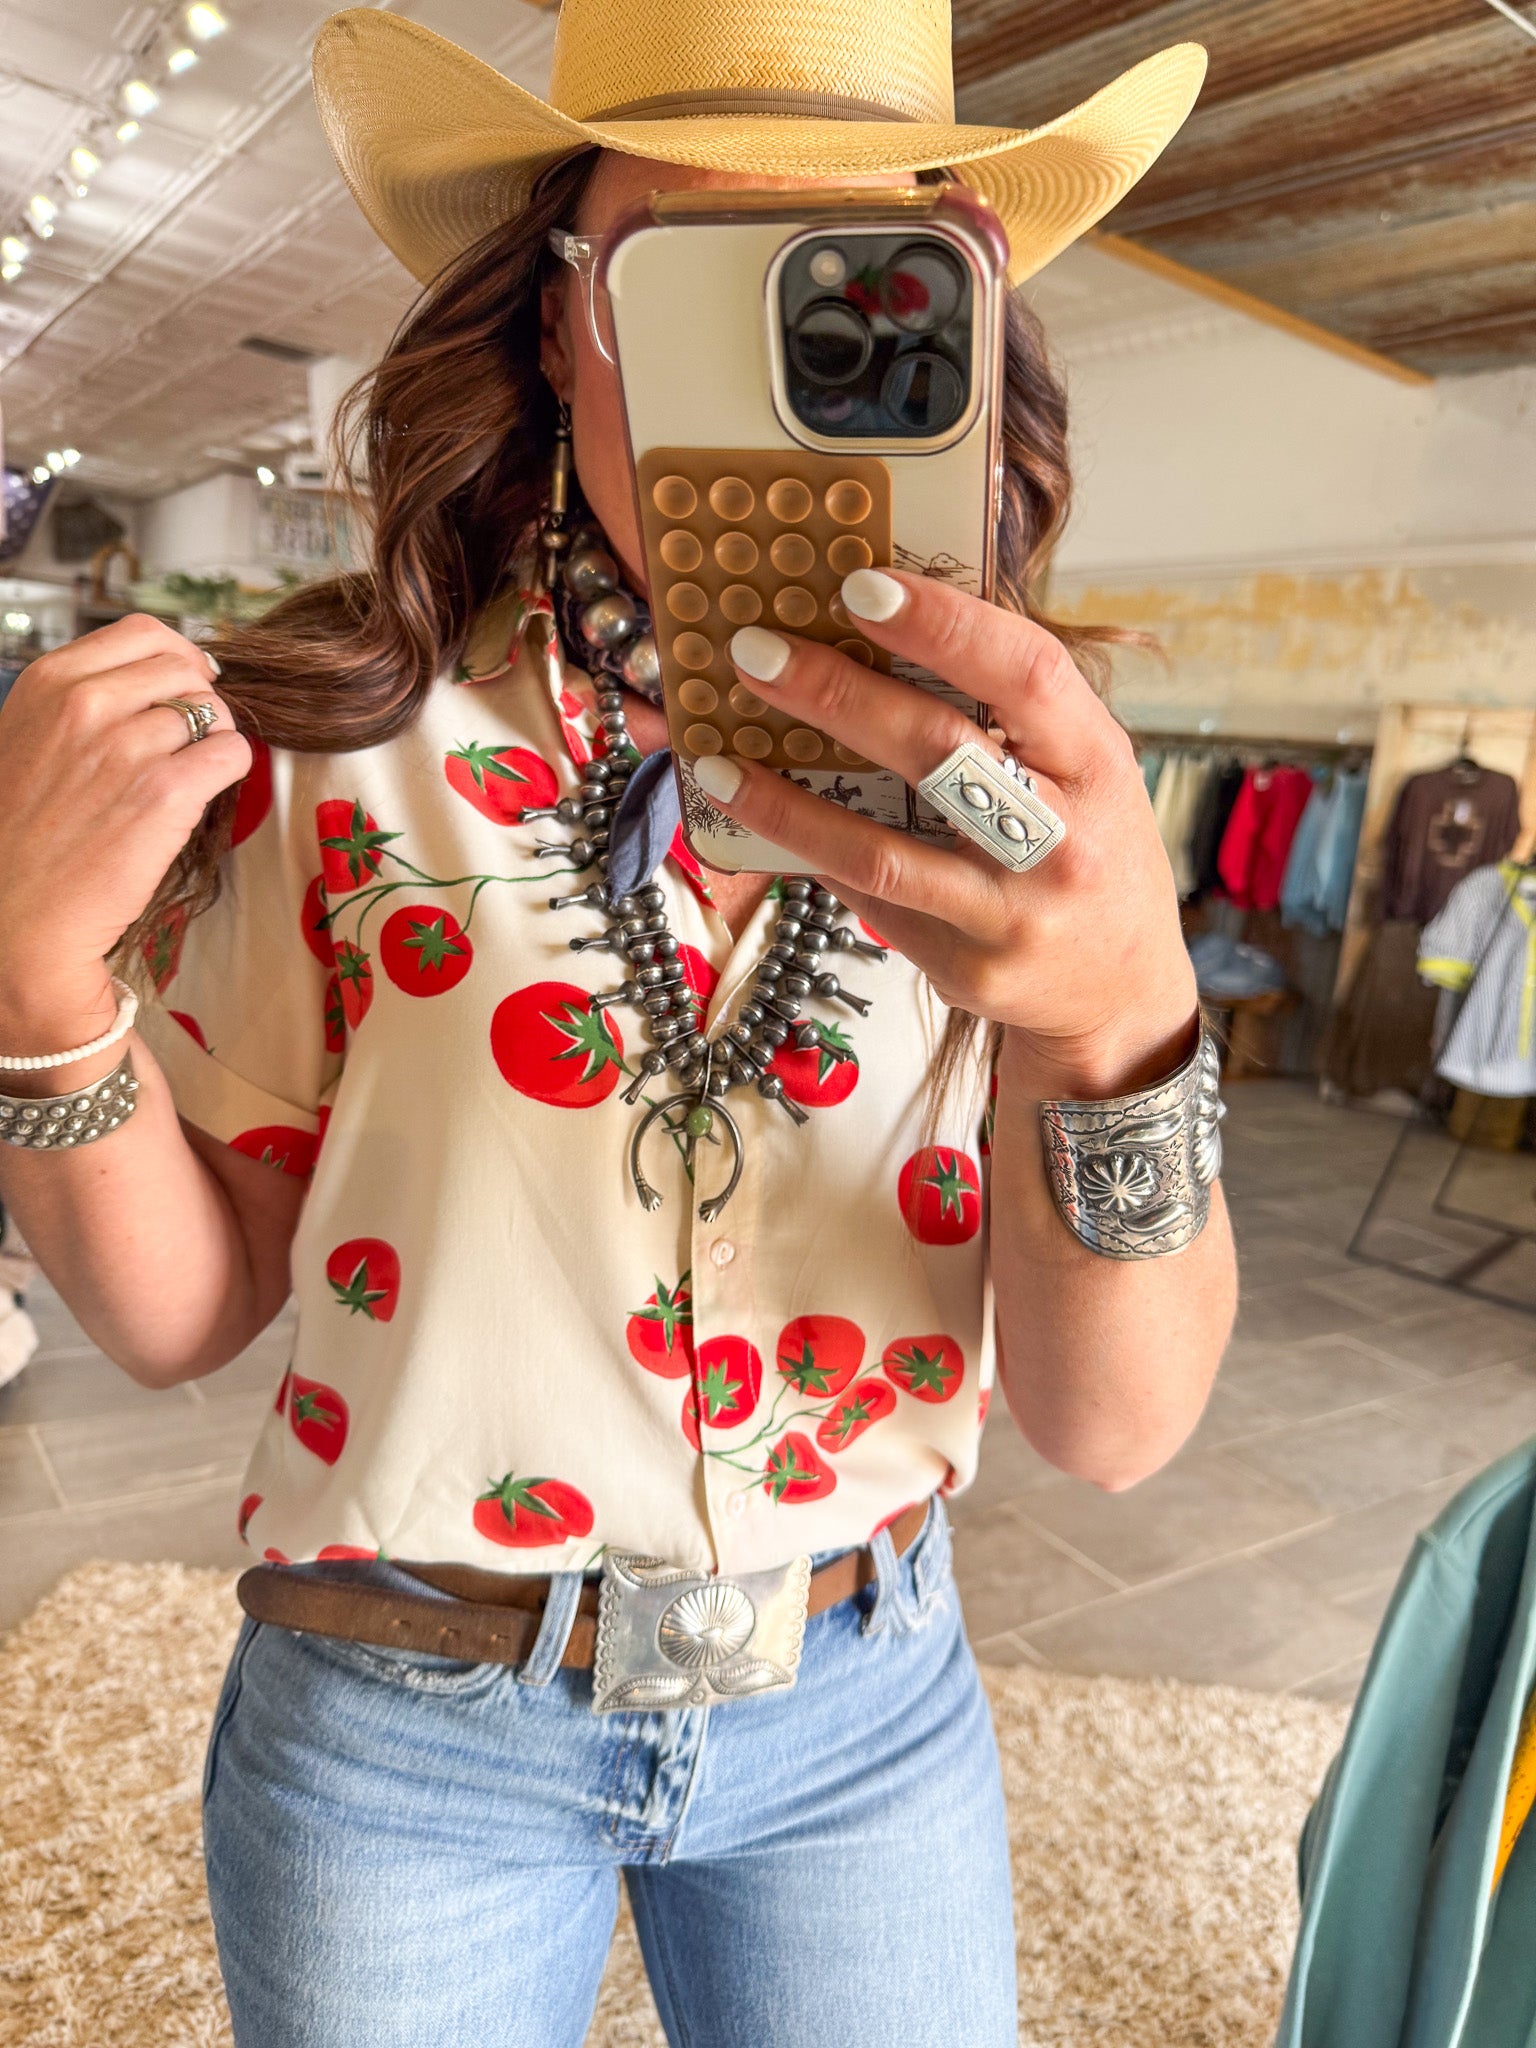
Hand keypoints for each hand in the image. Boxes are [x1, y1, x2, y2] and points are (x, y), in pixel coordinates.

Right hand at [0, 615, 249, 1041]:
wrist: (15, 910)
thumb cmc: (22, 831)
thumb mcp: (30, 736)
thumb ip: (83, 698)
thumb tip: (160, 675)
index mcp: (51, 681)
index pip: (144, 634)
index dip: (179, 657)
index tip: (187, 681)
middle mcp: (88, 704)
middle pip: (187, 672)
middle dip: (199, 703)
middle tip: (188, 742)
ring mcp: (128, 747)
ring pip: (215, 714)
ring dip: (212, 743)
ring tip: (182, 777)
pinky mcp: (166, 793)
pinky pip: (232, 753)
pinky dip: (229, 770)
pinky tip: (199, 793)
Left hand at [689, 569, 1198, 1099]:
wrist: (1122, 991)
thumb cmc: (1089, 847)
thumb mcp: (1084, 767)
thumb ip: (1013, 710)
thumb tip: (886, 630)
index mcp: (1095, 762)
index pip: (1026, 672)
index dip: (942, 623)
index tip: (860, 586)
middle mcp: (1062, 839)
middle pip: (936, 751)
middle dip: (834, 693)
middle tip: (755, 652)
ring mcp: (1011, 912)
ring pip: (880, 849)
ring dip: (784, 802)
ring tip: (716, 763)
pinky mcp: (966, 967)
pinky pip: (871, 901)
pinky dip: (811, 857)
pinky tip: (759, 824)